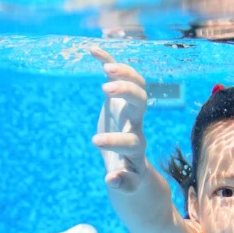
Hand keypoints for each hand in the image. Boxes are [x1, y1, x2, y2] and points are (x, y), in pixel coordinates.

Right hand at [90, 47, 148, 192]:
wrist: (131, 158)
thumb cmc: (129, 172)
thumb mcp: (127, 182)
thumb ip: (123, 182)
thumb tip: (112, 181)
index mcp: (136, 145)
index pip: (132, 139)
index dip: (116, 140)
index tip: (95, 141)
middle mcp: (136, 123)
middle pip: (141, 102)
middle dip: (127, 92)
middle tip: (105, 88)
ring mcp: (130, 107)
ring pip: (137, 84)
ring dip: (124, 72)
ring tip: (106, 67)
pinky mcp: (121, 97)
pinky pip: (119, 74)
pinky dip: (108, 61)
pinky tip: (92, 50)